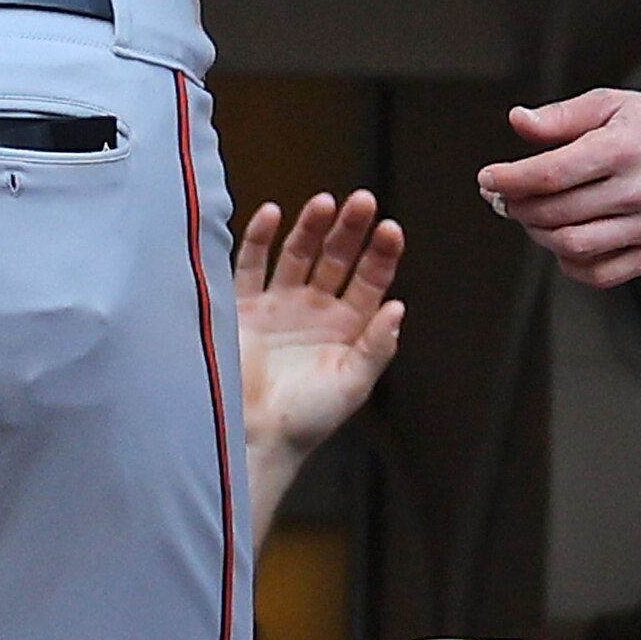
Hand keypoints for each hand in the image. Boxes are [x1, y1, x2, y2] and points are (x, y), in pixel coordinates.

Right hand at [238, 190, 406, 491]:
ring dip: (311, 227)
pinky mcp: (242, 307)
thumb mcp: (352, 384)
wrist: (252, 438)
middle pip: (336, 258)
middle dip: (349, 230)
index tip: (390, 229)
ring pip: (297, 253)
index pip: (370, 280)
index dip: (381, 254)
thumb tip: (398, 308)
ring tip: (325, 202)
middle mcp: (315, 309)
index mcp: (347, 326)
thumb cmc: (306, 420)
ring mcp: (278, 305)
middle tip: (363, 201)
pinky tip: (272, 213)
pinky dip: (259, 238)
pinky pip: (251, 265)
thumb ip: (376, 346)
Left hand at [477, 87, 640, 286]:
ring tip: (536, 217)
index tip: (490, 179)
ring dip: (540, 235)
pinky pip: (601, 273)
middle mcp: (636, 190)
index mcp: (621, 148)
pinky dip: (571, 263)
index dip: (509, 180)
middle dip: (518, 207)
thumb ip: (562, 117)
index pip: (548, 173)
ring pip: (572, 245)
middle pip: (554, 212)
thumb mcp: (614, 104)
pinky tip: (566, 243)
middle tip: (508, 197)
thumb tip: (519, 122)